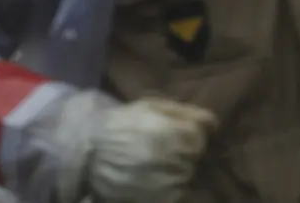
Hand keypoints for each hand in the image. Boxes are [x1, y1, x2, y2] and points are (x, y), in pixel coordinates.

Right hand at [87, 98, 217, 202]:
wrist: (86, 153)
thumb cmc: (118, 124)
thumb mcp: (147, 106)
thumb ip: (183, 112)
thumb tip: (213, 123)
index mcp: (172, 133)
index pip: (199, 136)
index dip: (187, 133)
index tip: (172, 132)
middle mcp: (174, 160)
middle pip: (194, 156)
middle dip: (182, 150)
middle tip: (159, 147)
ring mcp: (168, 184)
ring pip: (187, 175)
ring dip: (175, 168)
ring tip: (152, 162)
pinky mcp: (162, 201)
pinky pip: (177, 192)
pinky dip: (168, 185)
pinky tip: (150, 177)